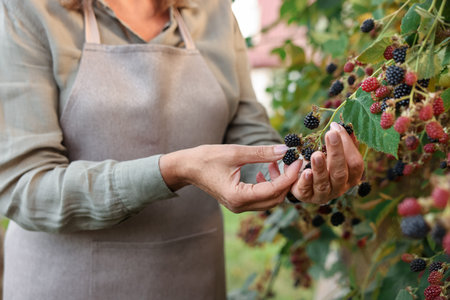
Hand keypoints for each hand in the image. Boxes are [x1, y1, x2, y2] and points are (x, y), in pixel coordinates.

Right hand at [160, 144, 301, 212]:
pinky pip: (261, 198)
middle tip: (294, 163)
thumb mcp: (236, 152)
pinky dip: (269, 186)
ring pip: (269, 200)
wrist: (187, 168)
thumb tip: (285, 150)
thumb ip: (262, 153)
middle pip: (275, 199)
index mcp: (238, 196)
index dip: (289, 176)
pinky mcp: (238, 202)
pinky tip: (266, 171)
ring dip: (279, 184)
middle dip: (288, 182)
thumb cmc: (207, 158)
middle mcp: (240, 206)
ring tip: (280, 164)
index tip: (298, 161)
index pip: (273, 190)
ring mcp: (239, 206)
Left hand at [289, 122, 363, 203]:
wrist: (302, 181)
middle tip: (330, 134)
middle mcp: (339, 188)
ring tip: (316, 155)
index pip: (355, 163)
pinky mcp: (306, 196)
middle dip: (336, 153)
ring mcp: (323, 194)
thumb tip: (341, 126)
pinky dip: (306, 181)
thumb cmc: (322, 165)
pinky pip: (306, 190)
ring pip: (323, 183)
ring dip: (320, 168)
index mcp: (350, 177)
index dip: (348, 146)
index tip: (336, 128)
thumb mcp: (332, 154)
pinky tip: (305, 172)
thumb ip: (341, 143)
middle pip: (340, 173)